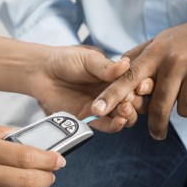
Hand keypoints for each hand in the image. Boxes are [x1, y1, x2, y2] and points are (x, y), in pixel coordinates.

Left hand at [29, 46, 152, 131]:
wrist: (42, 72)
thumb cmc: (66, 60)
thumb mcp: (89, 59)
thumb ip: (107, 67)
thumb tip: (127, 64)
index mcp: (118, 77)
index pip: (138, 84)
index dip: (143, 86)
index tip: (142, 85)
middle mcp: (114, 93)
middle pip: (136, 103)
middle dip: (137, 103)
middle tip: (129, 98)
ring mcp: (104, 107)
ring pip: (126, 117)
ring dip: (129, 115)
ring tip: (123, 108)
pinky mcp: (90, 119)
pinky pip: (107, 126)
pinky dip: (115, 126)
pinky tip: (118, 120)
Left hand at [92, 10, 186, 139]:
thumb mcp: (162, 40)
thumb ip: (139, 57)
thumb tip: (114, 71)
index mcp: (157, 52)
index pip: (129, 77)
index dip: (112, 95)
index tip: (96, 110)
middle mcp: (175, 59)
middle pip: (158, 105)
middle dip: (157, 124)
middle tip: (157, 134)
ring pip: (185, 111)